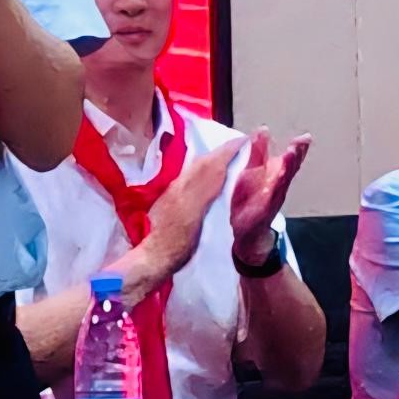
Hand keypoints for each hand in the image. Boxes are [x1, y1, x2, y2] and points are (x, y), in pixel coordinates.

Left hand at [136, 143, 229, 283]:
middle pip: (203, 162)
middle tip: (239, 144)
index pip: (212, 163)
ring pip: (196, 168)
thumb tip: (218, 167)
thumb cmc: (177, 242)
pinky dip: (204, 170)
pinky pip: (191, 178)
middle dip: (221, 150)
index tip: (244, 140)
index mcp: (188, 188)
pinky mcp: (171, 201)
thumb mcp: (195, 215)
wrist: (154, 257)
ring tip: (228, 156)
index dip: (228, 150)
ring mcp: (174, 193)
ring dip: (213, 158)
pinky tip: (209, 176)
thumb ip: (205, 189)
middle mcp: (180, 186)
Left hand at [226, 130, 313, 259]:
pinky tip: (275, 182)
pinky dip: (273, 191)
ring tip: (291, 155)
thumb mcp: (253, 171)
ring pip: (282, 182)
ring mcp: (272, 199)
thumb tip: (263, 130)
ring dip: (287, 170)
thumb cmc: (251, 200)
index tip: (305, 137)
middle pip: (290, 170)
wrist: (248, 231)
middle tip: (301, 143)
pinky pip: (268, 200)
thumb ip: (258, 152)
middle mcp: (278, 187)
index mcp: (276, 176)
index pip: (289, 159)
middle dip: (296, 156)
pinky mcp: (262, 211)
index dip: (298, 149)